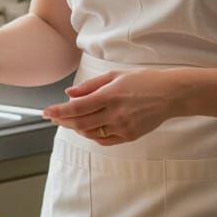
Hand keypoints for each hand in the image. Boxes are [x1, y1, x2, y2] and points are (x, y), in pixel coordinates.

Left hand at [41, 69, 176, 143]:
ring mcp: (123, 127)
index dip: (59, 111)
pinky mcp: (129, 136)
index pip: (77, 107)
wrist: (171, 94)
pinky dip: (92, 136)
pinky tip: (88, 128)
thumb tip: (69, 93)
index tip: (46, 112)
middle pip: (80, 123)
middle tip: (53, 117)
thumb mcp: (115, 75)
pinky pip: (104, 140)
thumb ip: (91, 85)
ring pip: (90, 133)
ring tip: (69, 121)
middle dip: (63, 121)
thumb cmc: (144, 80)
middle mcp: (115, 113)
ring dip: (76, 129)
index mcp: (110, 95)